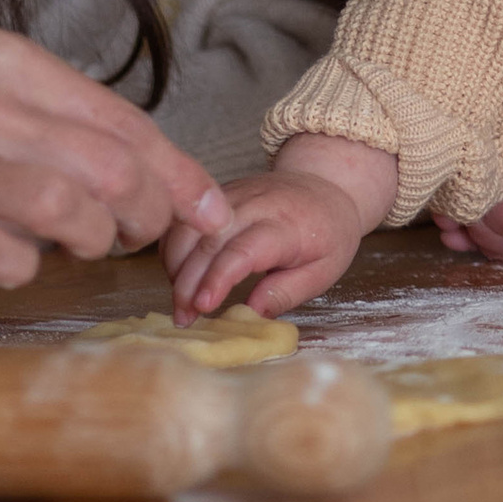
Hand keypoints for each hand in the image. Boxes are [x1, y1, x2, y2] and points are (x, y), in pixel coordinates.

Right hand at [0, 27, 234, 304]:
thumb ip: (53, 117)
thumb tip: (152, 171)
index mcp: (3, 61)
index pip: (121, 121)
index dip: (179, 176)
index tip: (211, 214)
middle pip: (108, 167)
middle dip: (147, 214)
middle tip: (144, 238)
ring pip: (66, 210)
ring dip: (90, 241)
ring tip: (78, 246)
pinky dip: (22, 268)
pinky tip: (8, 259)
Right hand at [164, 134, 395, 317]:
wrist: (325, 184)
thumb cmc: (327, 233)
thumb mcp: (323, 271)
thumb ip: (287, 292)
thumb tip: (252, 313)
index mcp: (285, 224)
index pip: (243, 250)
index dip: (218, 278)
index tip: (202, 307)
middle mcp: (254, 204)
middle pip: (208, 241)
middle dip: (188, 282)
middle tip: (183, 317)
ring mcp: (232, 194)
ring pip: (189, 226)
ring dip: (176, 265)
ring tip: (181, 300)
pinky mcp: (218, 193)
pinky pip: (187, 218)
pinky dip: (175, 247)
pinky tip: (179, 274)